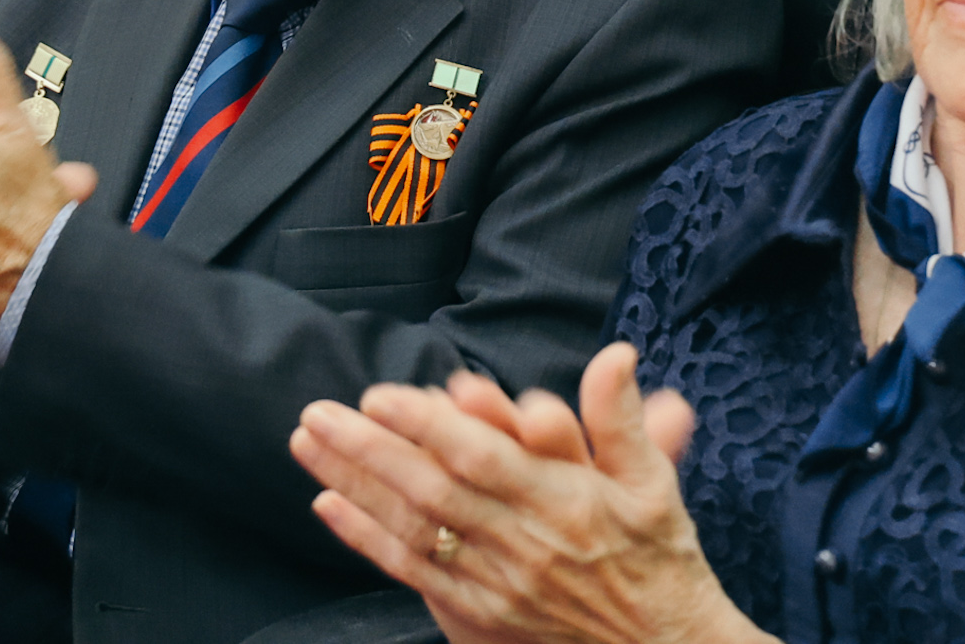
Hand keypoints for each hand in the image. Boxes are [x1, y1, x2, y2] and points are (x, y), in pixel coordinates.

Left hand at [289, 344, 773, 643]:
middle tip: (316, 413)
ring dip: (352, 485)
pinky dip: (365, 539)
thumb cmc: (658, 556)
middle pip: (429, 490)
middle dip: (367, 450)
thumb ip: (622, 418)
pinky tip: (327, 506)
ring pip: (410, 528)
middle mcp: (521, 543)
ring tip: (307, 445)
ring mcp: (494, 582)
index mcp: (563, 502)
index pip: (481, 458)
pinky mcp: (477, 611)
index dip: (426, 426)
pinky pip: (412, 572)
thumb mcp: (654, 482)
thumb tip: (616, 354)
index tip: (380, 395)